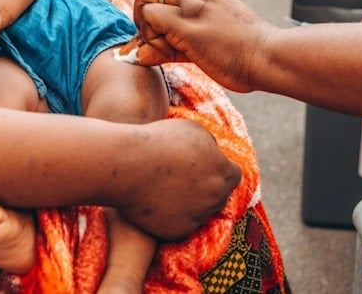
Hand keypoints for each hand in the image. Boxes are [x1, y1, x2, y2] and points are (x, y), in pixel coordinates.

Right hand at [118, 118, 240, 239]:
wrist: (128, 166)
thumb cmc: (159, 141)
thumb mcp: (193, 131)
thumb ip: (210, 147)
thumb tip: (213, 155)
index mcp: (223, 172)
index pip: (233, 176)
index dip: (219, 171)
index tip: (206, 168)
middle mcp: (216, 197)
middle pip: (219, 196)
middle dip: (207, 189)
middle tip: (184, 179)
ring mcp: (198, 217)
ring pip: (200, 212)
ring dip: (191, 204)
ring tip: (166, 189)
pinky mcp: (178, 231)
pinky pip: (180, 225)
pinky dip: (172, 217)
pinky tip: (156, 203)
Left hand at [130, 0, 273, 92]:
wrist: (269, 56)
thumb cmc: (246, 53)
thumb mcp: (210, 38)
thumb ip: (174, 45)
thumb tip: (140, 55)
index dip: (152, 8)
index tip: (158, 31)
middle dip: (141, 14)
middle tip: (152, 39)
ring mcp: (191, 6)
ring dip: (145, 26)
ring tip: (162, 48)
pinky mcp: (187, 25)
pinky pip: (150, 19)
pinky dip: (149, 37)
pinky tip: (165, 53)